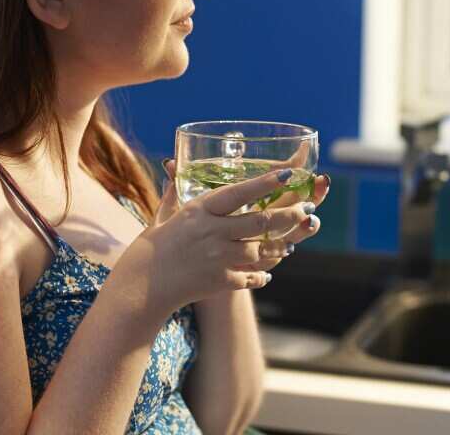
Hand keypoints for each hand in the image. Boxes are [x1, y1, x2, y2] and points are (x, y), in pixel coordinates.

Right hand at [112, 162, 314, 316]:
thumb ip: (173, 190)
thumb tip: (171, 164)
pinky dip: (262, 275)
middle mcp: (212, 232)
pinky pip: (251, 277)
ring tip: (292, 240)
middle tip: (307, 208)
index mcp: (200, 210)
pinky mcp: (220, 281)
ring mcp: (218, 258)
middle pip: (260, 220)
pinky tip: (269, 272)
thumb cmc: (152, 246)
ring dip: (281, 244)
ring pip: (262, 249)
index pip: (239, 192)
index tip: (288, 173)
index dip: (266, 182)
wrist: (142, 285)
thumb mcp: (164, 214)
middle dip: (289, 214)